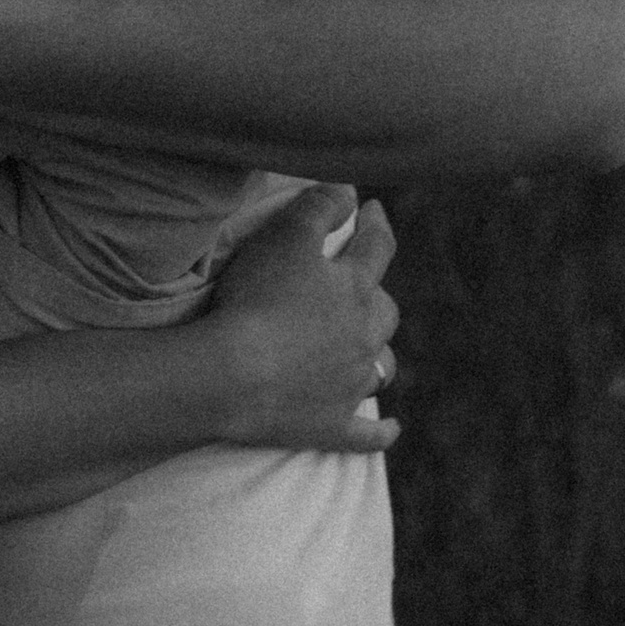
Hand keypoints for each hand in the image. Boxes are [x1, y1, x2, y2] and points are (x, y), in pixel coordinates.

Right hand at [208, 184, 399, 454]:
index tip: (371, 210)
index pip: (376, 246)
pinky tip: (390, 431)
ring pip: (381, 368)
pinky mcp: (331, 427)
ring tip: (368, 350)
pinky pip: (366, 434)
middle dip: (376, 295)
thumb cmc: (258, 298)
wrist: (235, 376)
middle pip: (384, 312)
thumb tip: (349, 190)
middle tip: (360, 285)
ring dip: (378, 356)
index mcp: (354, 289)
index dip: (375, 224)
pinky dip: (380, 432)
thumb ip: (319, 205)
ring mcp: (349, 386)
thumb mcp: (286, 235)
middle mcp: (363, 338)